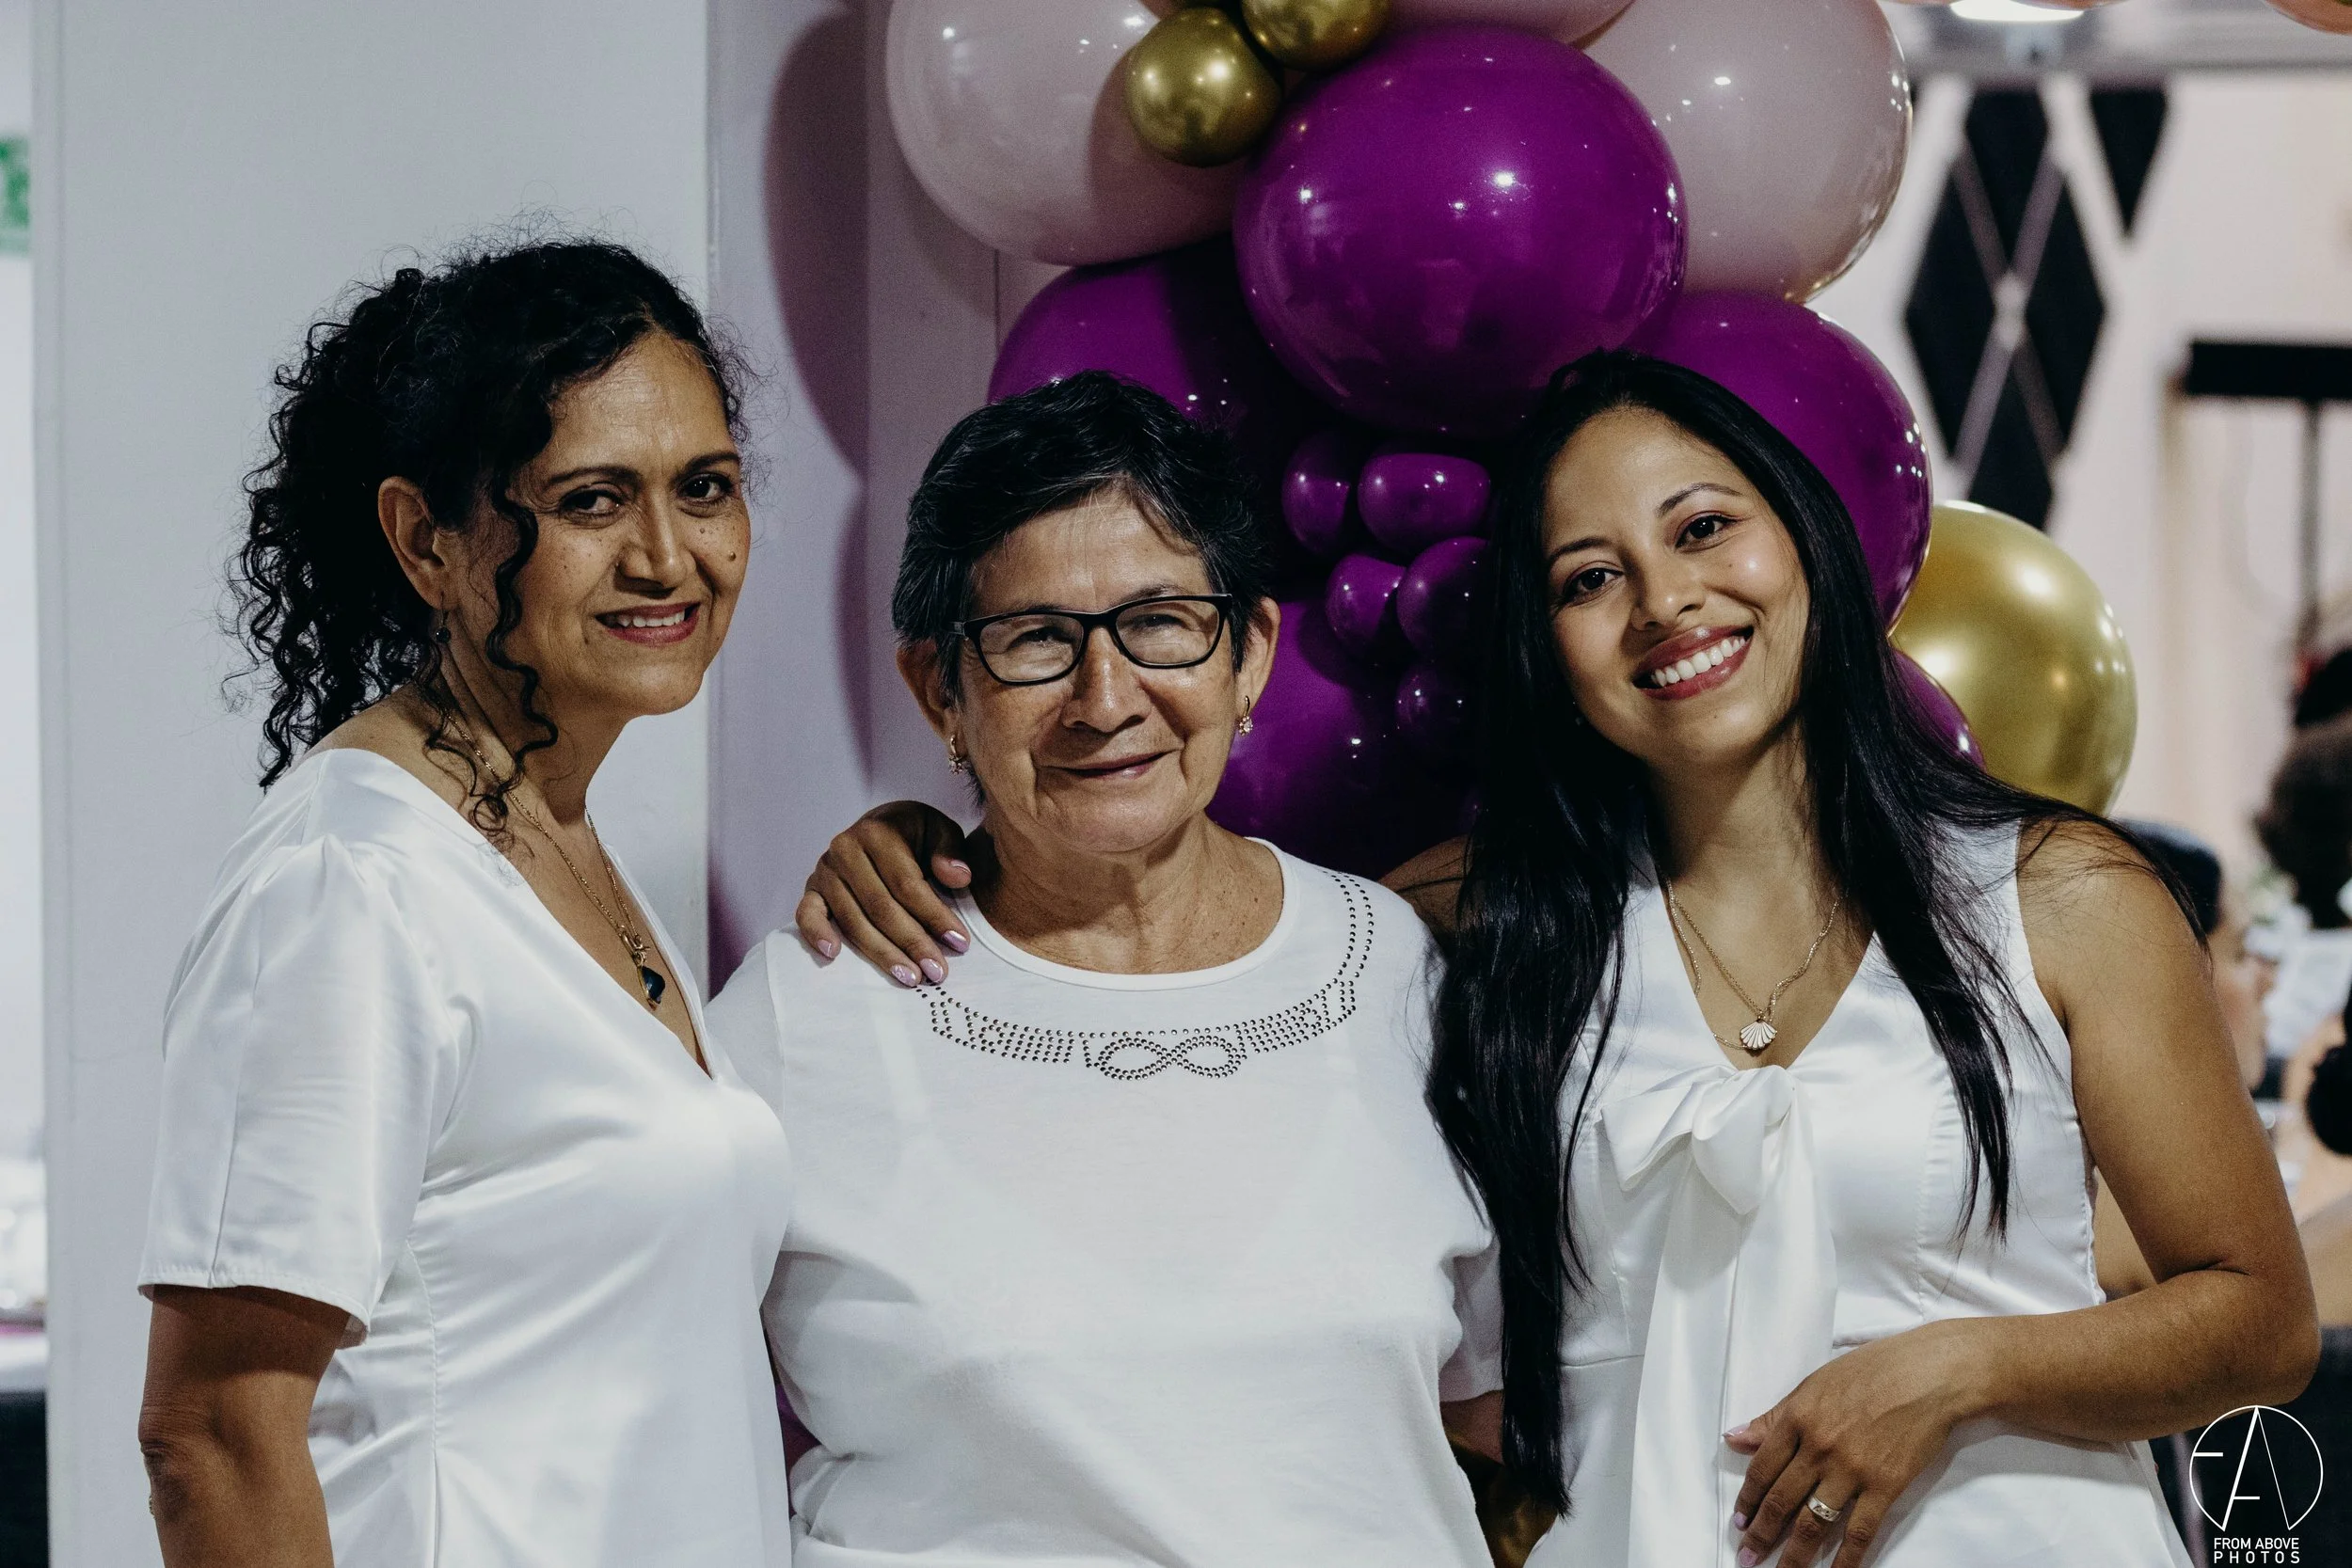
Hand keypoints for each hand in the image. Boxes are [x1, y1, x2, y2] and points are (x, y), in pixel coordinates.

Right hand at [795, 801, 973, 986]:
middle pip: (881, 906)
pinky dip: (816, 934)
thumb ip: (950, 851)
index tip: (959, 942)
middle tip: (937, 971)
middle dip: (912, 942)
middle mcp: (846, 849)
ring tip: (910, 977)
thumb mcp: (940, 831)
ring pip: (853, 919)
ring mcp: (825, 870)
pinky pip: (807, 914)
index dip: (934, 915)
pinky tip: (833, 955)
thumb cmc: (916, 836)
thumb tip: (959, 877)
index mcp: (878, 832)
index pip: (907, 883)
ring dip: (881, 953)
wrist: (881, 828)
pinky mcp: (812, 889)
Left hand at [1725, 1319, 1990, 1567]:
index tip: (1739, 1520)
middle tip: (1747, 1556)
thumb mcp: (1814, 1384)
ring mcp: (1851, 1470)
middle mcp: (1819, 1447)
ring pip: (1813, 1523)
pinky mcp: (1885, 1487)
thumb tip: (1735, 1438)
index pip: (1762, 1469)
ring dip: (1793, 1554)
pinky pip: (1860, 1532)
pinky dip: (1845, 1559)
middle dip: (1761, 1533)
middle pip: (1782, 1500)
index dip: (1748, 1499)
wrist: (1929, 1374)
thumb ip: (1775, 1417)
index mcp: (1798, 1418)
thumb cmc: (1873, 1370)